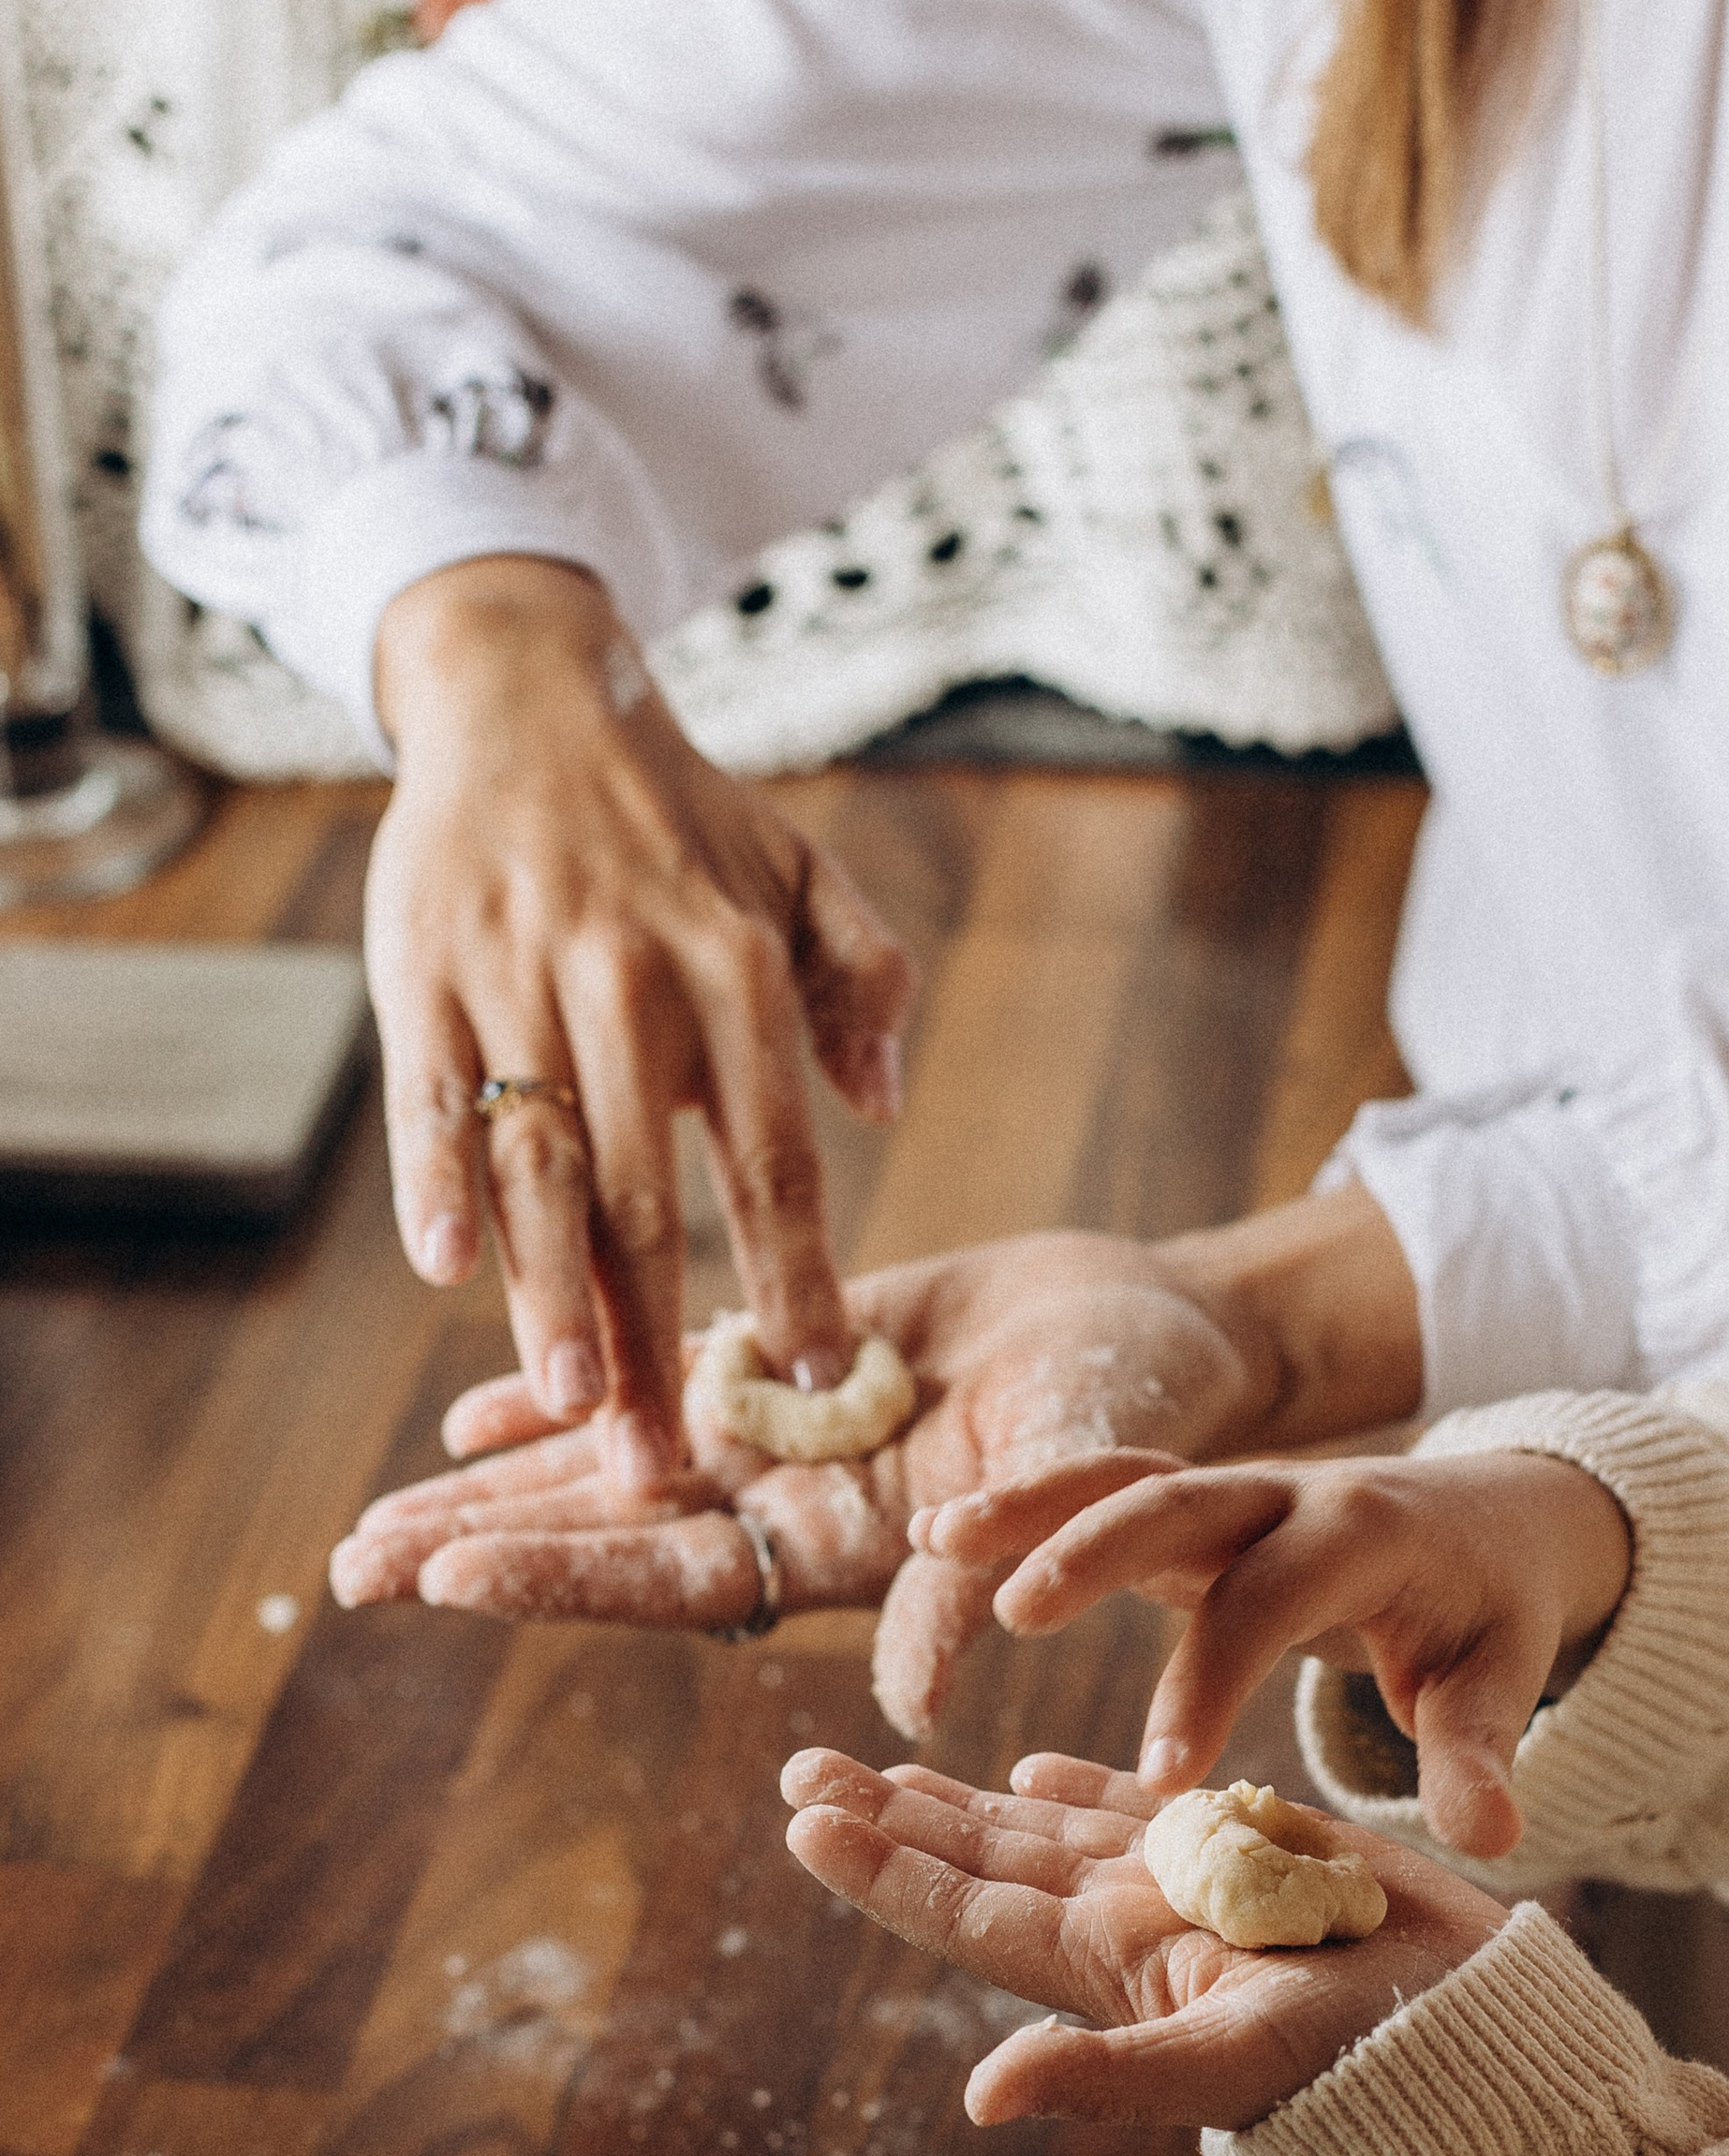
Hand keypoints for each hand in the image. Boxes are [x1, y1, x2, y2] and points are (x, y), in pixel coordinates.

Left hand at [330, 1233, 1264, 1733]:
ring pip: (616, 1465)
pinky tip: (476, 1412)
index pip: (681, 1576)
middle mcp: (794, 1507)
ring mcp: (782, 1439)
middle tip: (351, 1567)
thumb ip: (989, 1576)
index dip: (568, 1574)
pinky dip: (577, 1392)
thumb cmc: (1148, 1414)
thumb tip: (913, 1705)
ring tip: (372, 1520)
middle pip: (616, 1535)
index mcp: (849, 1548)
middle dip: (488, 1546)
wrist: (1164, 1334)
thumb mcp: (1083, 1483)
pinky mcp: (784, 1364)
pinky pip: (662, 1380)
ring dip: (498, 1490)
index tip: (448, 1577)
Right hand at [368, 556, 914, 1474]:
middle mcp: (630, 981)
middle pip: (645, 1192)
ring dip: (551, 1292)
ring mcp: (517, 977)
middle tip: (668, 1460)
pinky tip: (444, 1268)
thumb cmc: (683, 814)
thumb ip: (865, 984)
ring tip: (569, 1400)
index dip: (793, 1270)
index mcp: (737, 971)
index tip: (817, 1371)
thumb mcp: (801, 874)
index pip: (773, 1154)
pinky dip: (434, 1180)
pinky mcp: (421, 973)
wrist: (527, 695)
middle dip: (657, 1335)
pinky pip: (429, 1095)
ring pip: (538, 1161)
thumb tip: (880, 1106)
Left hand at [780, 1749, 1504, 2129]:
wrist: (1470, 2031)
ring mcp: (1182, 1889)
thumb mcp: (1223, 2069)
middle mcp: (1128, 1924)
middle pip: (983, 1859)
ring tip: (884, 1768)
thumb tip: (980, 2097)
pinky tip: (1032, 1773)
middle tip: (800, 1769)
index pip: (968, 1908)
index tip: (803, 1820)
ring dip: (964, 1800)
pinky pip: (1143, 1814)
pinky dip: (1087, 1790)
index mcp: (1107, 1964)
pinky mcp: (1247, 1857)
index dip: (885, 1868)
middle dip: (892, 1817)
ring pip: (1046, 1831)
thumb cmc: (1359, 2061)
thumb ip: (1105, 2078)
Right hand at [914, 1448, 1631, 1855]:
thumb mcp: (1501, 1680)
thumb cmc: (1490, 1614)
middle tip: (1019, 1616)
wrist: (1495, 1515)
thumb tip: (1492, 1840)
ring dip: (1031, 1504)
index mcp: (1362, 1537)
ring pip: (1121, 1478)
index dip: (1212, 1681)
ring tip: (936, 1543)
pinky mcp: (1195, 1503)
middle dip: (1099, 1550)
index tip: (1162, 1781)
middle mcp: (1287, 1495)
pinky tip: (935, 1538)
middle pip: (1181, 1505)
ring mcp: (1233, 1489)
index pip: (1271, 1601)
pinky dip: (1024, 1502)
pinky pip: (1101, 1486)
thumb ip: (1479, 1756)